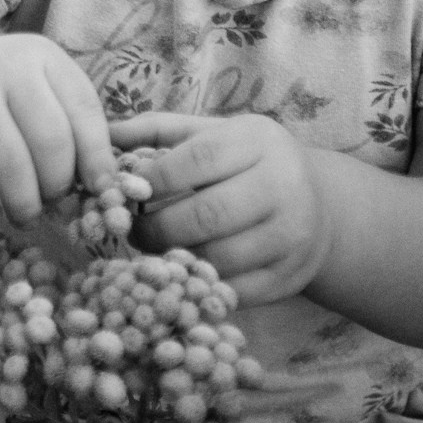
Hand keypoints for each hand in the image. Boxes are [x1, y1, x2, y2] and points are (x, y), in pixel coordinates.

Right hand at [0, 32, 113, 224]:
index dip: (97, 160)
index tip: (97, 191)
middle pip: (51, 143)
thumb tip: (104, 189)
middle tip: (50, 204)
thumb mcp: (34, 91)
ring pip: (10, 165)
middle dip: (57, 187)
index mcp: (41, 55)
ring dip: (23, 204)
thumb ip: (69, 127)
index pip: (85, 114)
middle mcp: (4, 65)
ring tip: (23, 214)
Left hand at [110, 113, 333, 306]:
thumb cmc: (247, 164)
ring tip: (154, 254)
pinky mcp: (291, 277)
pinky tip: (183, 275)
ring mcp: (292, 236)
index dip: (151, 180)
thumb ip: (155, 130)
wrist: (321, 206)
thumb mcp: (211, 134)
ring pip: (218, 259)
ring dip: (174, 262)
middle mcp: (284, 186)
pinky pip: (233, 292)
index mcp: (258, 141)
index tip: (124, 193)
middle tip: (132, 233)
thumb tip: (100, 133)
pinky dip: (199, 288)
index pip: (195, 160)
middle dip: (156, 229)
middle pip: (205, 215)